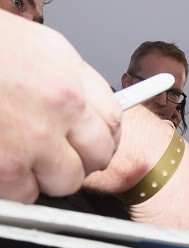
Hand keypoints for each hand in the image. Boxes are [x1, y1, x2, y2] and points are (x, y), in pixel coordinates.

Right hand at [0, 12, 120, 202]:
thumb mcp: (35, 49)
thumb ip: (68, 81)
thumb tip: (89, 109)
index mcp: (68, 75)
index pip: (114, 120)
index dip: (105, 135)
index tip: (94, 142)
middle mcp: (60, 106)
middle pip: (99, 155)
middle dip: (82, 159)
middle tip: (60, 155)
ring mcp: (34, 138)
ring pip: (67, 180)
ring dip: (49, 176)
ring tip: (25, 157)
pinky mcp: (7, 167)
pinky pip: (27, 195)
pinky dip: (16, 188)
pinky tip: (4, 165)